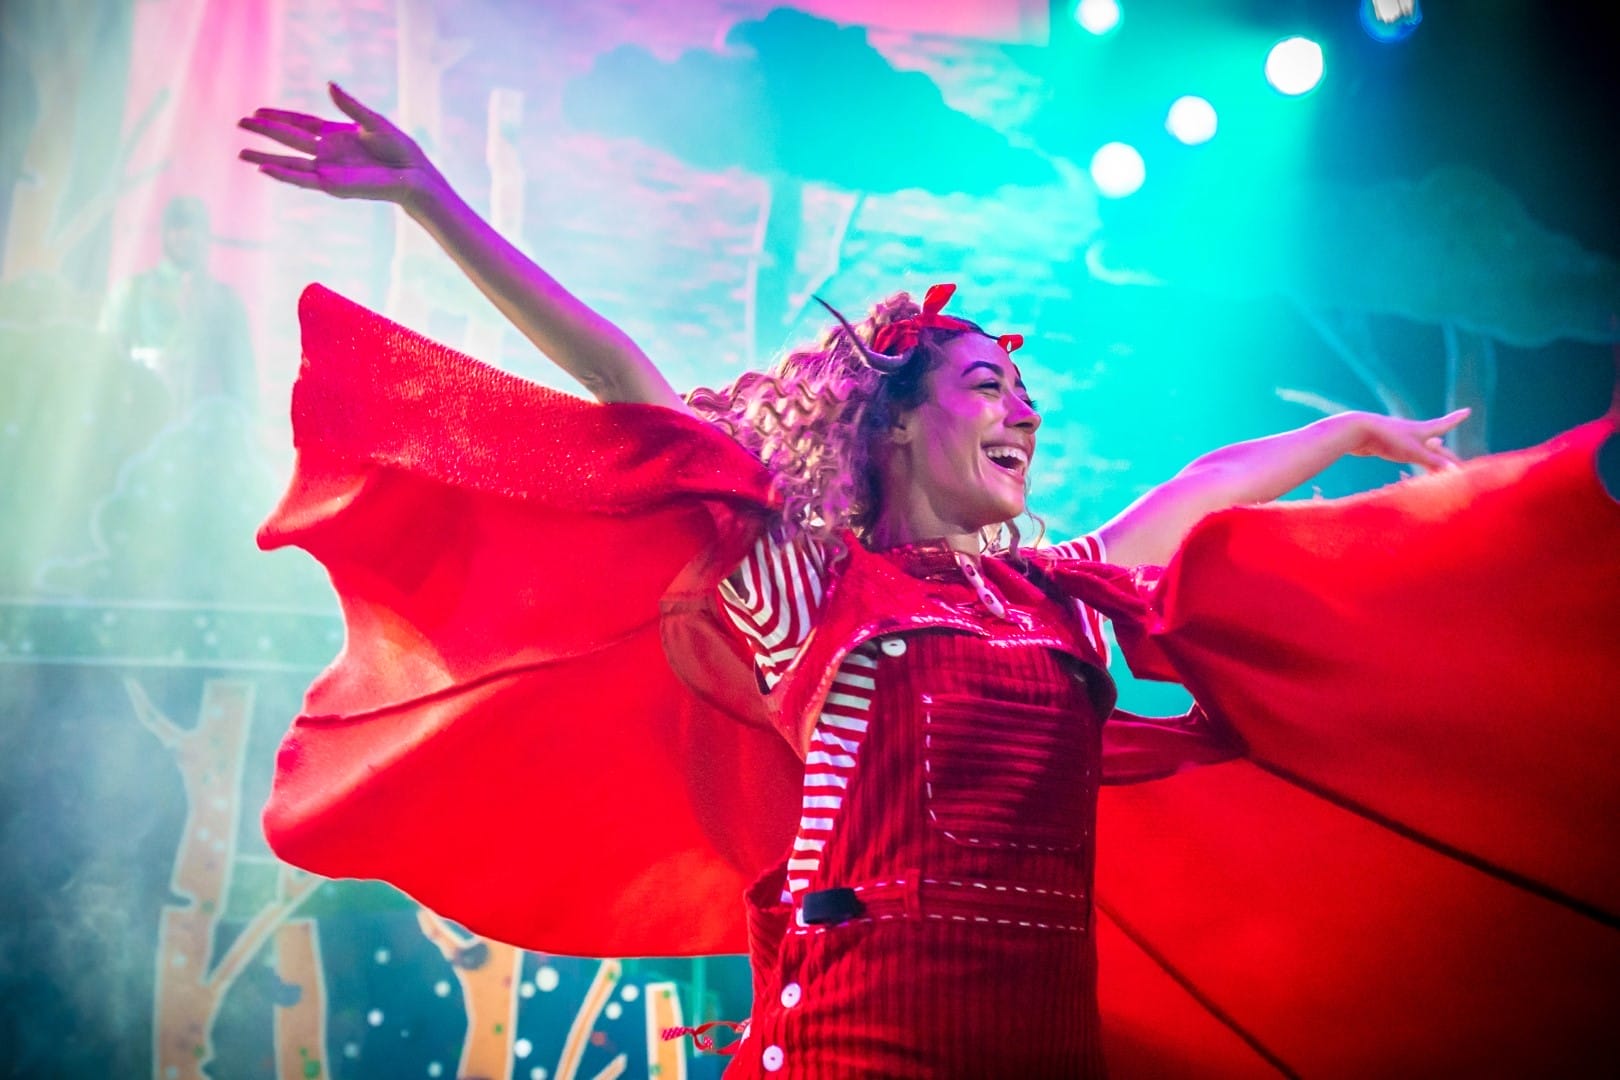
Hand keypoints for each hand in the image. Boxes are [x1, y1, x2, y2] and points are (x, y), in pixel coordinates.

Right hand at [237, 83, 442, 209]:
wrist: (412, 174)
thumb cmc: (398, 148)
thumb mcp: (372, 121)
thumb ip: (349, 106)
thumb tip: (329, 85)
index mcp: (335, 134)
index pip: (300, 123)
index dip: (279, 116)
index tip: (258, 110)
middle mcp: (327, 152)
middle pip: (288, 140)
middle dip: (264, 131)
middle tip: (239, 122)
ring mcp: (327, 169)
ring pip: (289, 163)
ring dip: (265, 158)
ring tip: (240, 153)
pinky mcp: (332, 185)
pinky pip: (302, 179)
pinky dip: (283, 175)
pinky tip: (263, 169)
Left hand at [1345, 408, 1469, 472]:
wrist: (1357, 432)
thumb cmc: (1388, 439)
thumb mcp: (1413, 451)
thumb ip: (1434, 461)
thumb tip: (1456, 472)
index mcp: (1423, 431)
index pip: (1445, 424)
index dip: (1456, 419)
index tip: (1467, 410)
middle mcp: (1414, 433)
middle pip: (1436, 443)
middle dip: (1447, 448)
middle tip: (1459, 453)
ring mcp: (1401, 440)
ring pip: (1421, 447)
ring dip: (1432, 452)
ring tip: (1440, 443)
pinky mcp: (1388, 446)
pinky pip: (1407, 453)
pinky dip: (1414, 455)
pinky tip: (1411, 452)